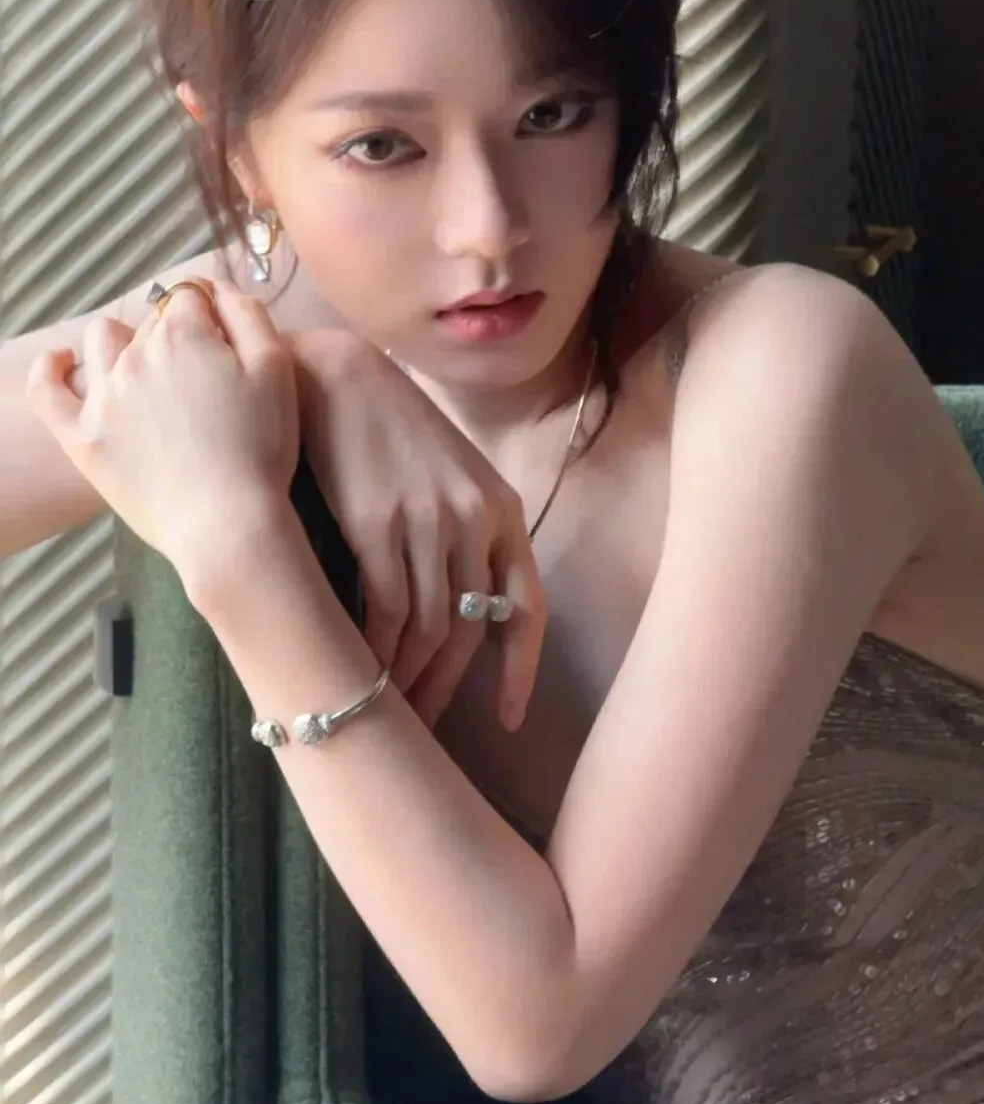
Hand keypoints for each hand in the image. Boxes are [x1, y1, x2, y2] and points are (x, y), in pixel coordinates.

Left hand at [26, 282, 298, 580]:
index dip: (212, 315)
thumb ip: (247, 314)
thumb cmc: (261, 448)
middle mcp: (136, 355)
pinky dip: (49, 369)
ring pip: (104, 342)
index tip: (228, 344)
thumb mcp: (276, 368)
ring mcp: (103, 395)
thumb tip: (216, 288)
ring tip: (150, 371)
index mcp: (184, 334)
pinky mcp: (83, 436)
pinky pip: (46, 390)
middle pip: (153, 321)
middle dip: (179, 335)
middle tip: (208, 379)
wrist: (226, 523)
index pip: (190, 296)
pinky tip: (59, 362)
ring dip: (126, 341)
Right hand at [289, 330, 544, 732]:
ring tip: (386, 707)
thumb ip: (469, 536)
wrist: (336, 378)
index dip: (520, 669)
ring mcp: (426, 520)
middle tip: (425, 725)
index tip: (509, 716)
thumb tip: (467, 612)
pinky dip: (373, 651)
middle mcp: (474, 518)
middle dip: (449, 685)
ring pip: (425, 627)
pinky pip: (382, 610)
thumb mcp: (453, 476)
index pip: (526, 607)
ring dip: (406, 677)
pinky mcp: (375, 522)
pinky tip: (360, 672)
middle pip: (470, 628)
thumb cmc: (393, 431)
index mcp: (503, 511)